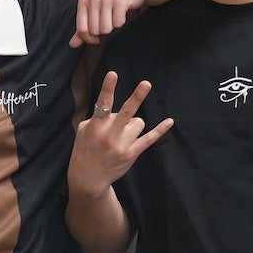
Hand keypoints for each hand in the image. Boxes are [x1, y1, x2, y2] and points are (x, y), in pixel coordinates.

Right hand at [71, 71, 173, 196]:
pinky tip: (169, 121)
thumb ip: (97, 118)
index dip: (108, 88)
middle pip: (126, 112)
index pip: (103, 104)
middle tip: (147, 83)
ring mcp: (122, 145)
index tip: (113, 74)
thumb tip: (113, 109)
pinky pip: (149, 138)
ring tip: (121, 134)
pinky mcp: (131, 153)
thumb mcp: (83, 131)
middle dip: (136, 97)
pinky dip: (160, 130)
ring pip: (138, 122)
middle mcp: (109, 135)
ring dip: (133, 124)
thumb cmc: (85, 150)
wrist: (88, 178)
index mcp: (95, 126)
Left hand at [72, 0, 145, 46]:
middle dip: (102, 31)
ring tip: (113, 17)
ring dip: (112, 27)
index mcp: (83, 0)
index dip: (89, 39)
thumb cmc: (109, 3)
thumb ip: (82, 29)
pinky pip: (118, 23)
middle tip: (107, 21)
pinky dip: (121, 22)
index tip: (95, 38)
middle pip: (94, 31)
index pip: (82, 30)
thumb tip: (72, 44)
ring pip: (106, 29)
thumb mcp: (93, 14)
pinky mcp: (119, 0)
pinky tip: (121, 13)